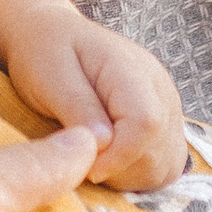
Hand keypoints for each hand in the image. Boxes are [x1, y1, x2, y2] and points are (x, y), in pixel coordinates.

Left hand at [0, 0, 187, 189]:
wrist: (52, 35)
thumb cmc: (45, 52)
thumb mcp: (50, 75)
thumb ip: (77, 107)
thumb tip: (103, 144)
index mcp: (131, 69)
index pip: (146, 123)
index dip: (118, 156)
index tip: (84, 167)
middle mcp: (159, 88)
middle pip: (158, 151)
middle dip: (118, 170)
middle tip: (81, 161)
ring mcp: (166, 107)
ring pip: (165, 165)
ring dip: (128, 176)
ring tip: (93, 158)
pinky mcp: (164, 125)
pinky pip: (165, 166)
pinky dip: (138, 174)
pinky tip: (109, 161)